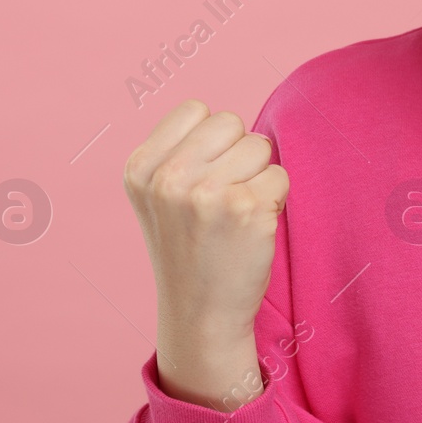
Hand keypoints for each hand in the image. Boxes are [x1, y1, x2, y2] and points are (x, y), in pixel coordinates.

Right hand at [123, 99, 289, 407]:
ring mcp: (206, 193)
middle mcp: (168, 178)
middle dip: (238, 153)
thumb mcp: (159, 196)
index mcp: (141, 168)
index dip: (212, 140)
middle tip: (223, 198)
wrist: (202, 314)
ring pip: (260, 146)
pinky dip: (276, 200)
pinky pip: (280, 177)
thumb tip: (234, 123)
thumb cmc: (189, 248)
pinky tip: (252, 229)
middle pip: (232, 122)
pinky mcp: (245, 209)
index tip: (203, 177)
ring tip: (236, 214)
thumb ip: (182, 152)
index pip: (196, 109)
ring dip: (259, 176)